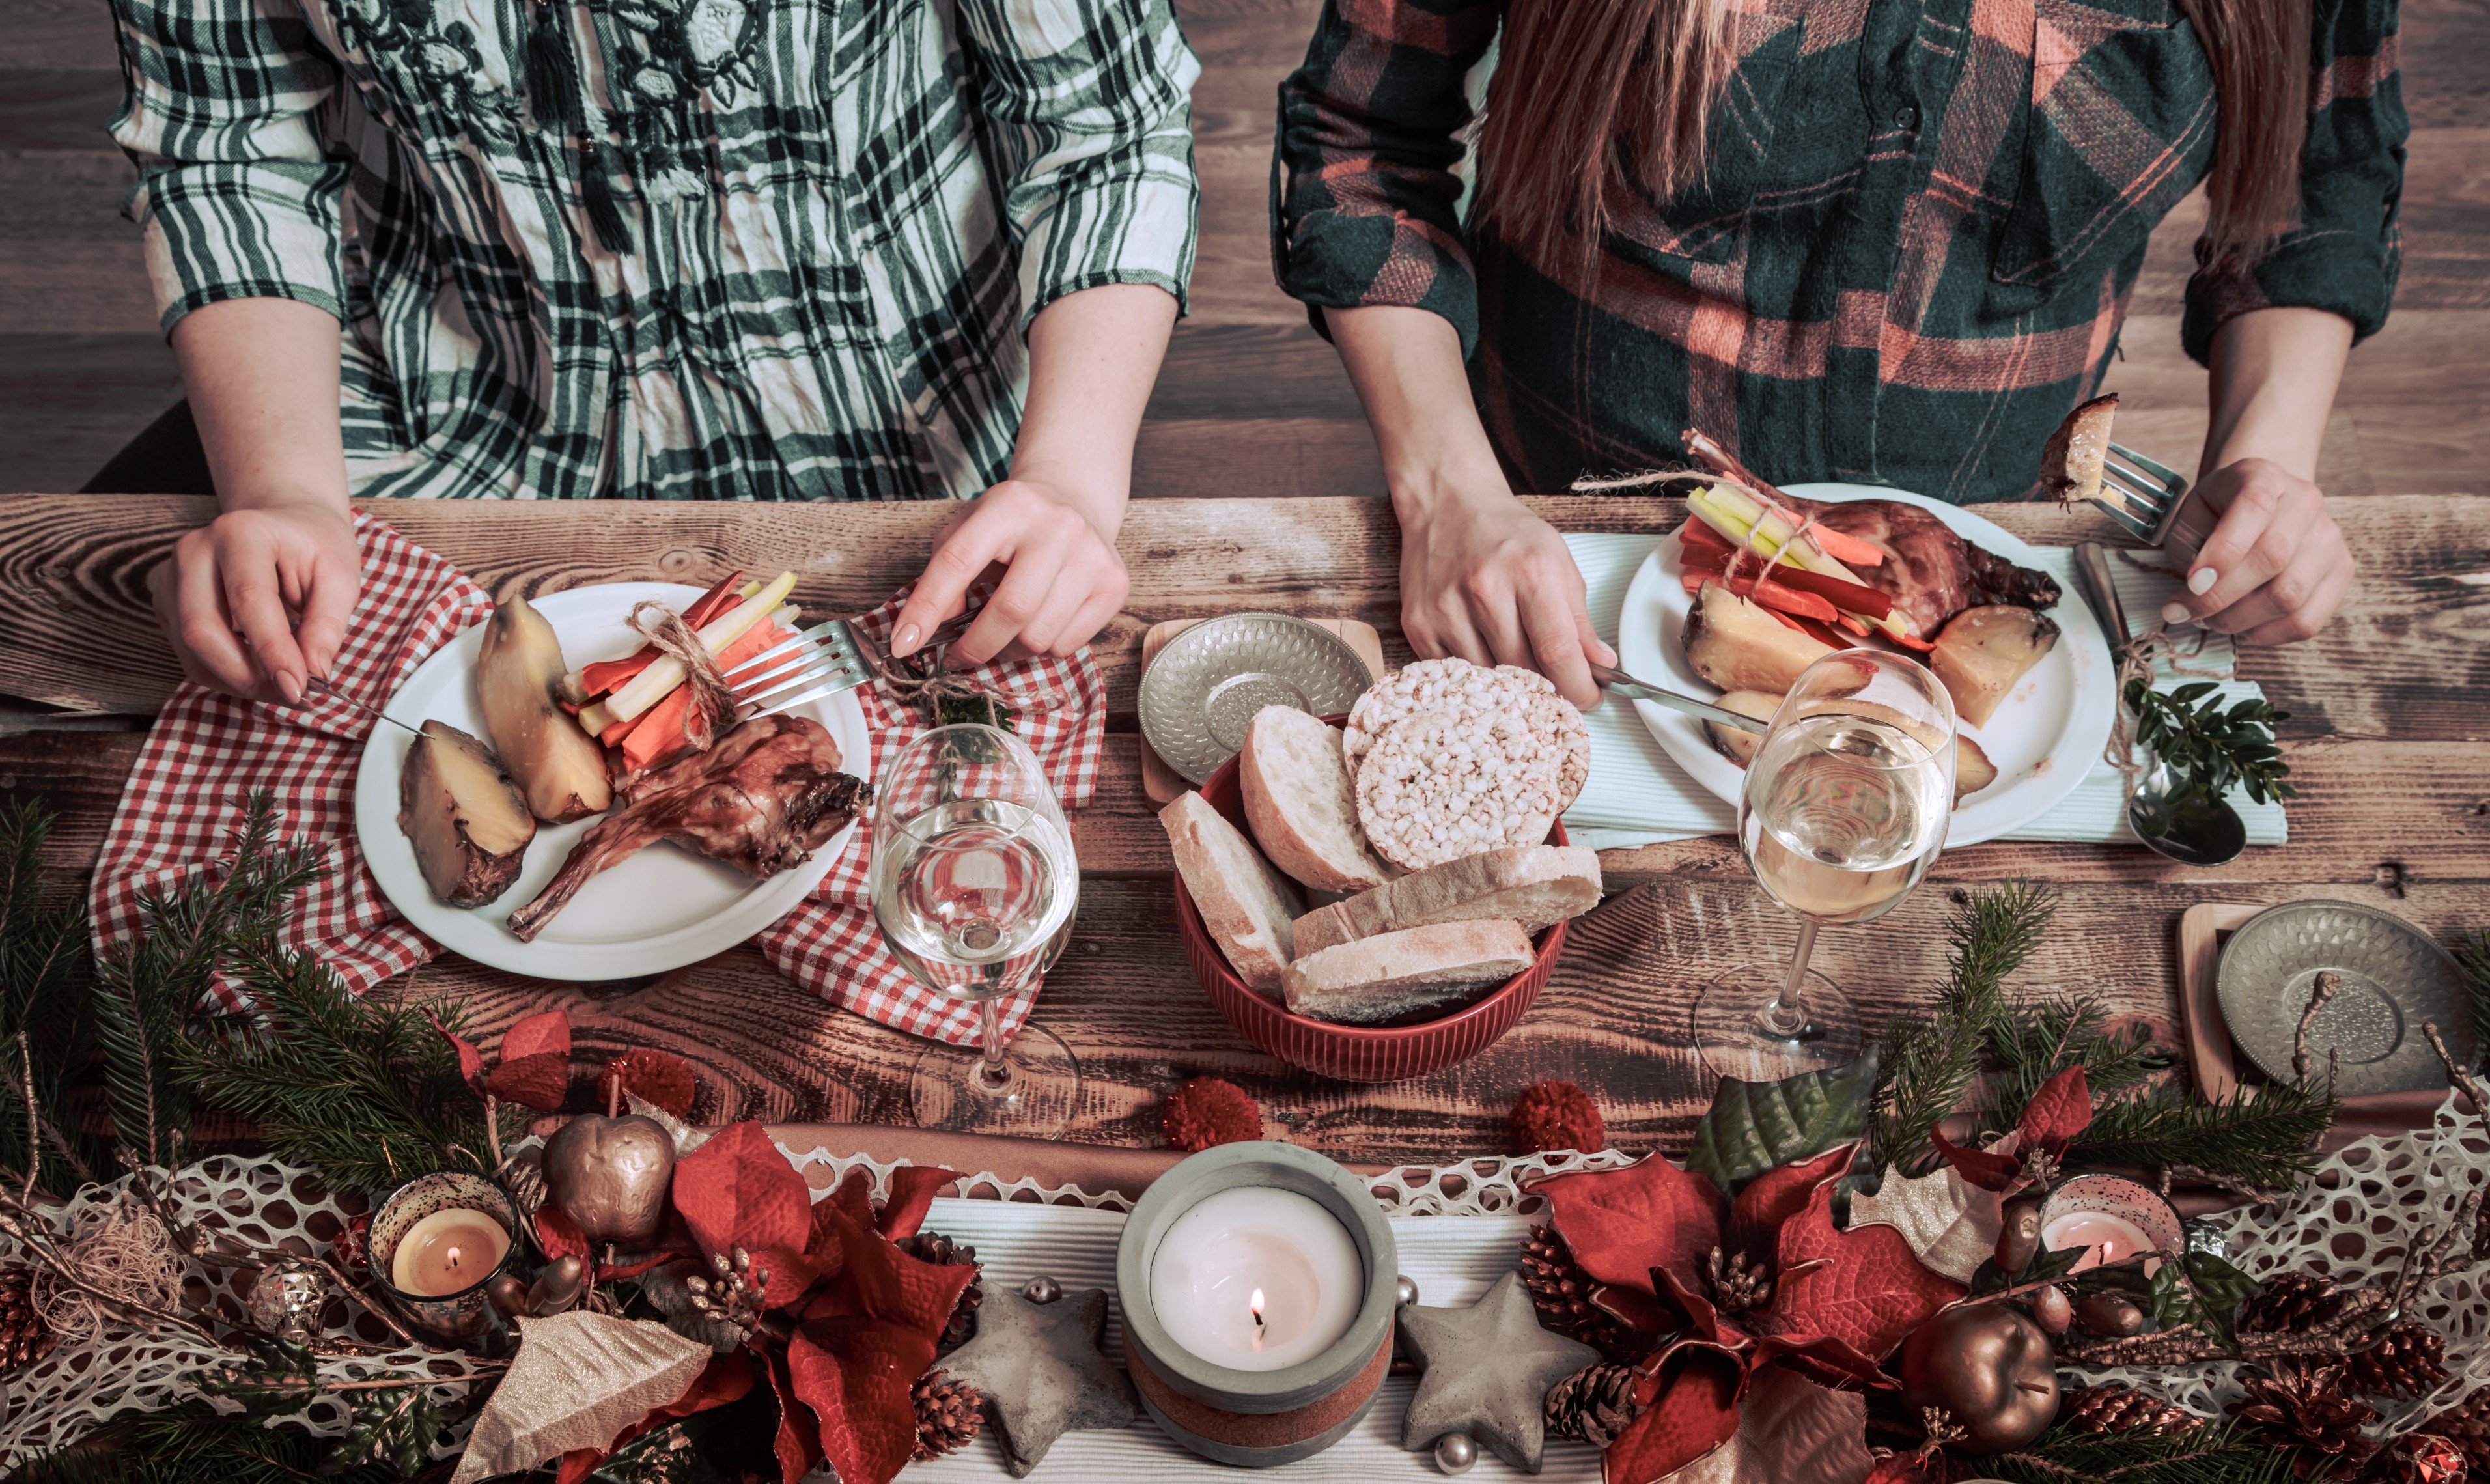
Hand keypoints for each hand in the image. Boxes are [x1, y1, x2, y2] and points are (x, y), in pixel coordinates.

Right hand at [151, 496, 360, 703]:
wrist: (281, 525)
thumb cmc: (312, 547)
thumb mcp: (339, 576)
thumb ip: (327, 623)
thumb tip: (313, 671)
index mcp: (240, 533)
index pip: (247, 600)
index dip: (271, 651)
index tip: (298, 688)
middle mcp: (194, 551)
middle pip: (202, 630)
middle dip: (248, 675)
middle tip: (292, 692)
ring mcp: (172, 577)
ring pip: (191, 650)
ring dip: (238, 680)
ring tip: (281, 681)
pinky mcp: (167, 602)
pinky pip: (189, 654)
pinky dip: (225, 674)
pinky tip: (257, 668)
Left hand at [890, 477, 1127, 665]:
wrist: (1074, 499)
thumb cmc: (1012, 522)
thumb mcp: (969, 528)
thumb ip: (943, 572)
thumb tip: (932, 628)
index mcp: (1010, 506)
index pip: (959, 561)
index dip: (927, 608)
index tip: (903, 645)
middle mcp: (1058, 526)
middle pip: (1011, 611)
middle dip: (976, 647)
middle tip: (959, 656)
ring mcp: (1093, 556)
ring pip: (1040, 637)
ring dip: (1010, 651)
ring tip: (1002, 636)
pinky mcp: (1115, 584)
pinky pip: (1068, 645)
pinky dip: (1043, 648)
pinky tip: (1040, 623)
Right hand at [1397, 486, 1614, 707]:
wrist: (1447, 504)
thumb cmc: (1506, 533)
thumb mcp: (1557, 562)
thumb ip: (1580, 619)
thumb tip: (1600, 666)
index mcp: (1530, 572)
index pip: (1557, 650)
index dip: (1578, 687)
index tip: (1588, 698)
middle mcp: (1485, 589)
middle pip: (1524, 670)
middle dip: (1548, 687)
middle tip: (1557, 681)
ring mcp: (1446, 609)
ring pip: (1488, 679)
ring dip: (1509, 683)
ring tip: (1518, 660)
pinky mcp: (1419, 624)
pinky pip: (1455, 673)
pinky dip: (1475, 673)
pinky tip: (1483, 649)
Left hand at [2159, 458, 2353, 645]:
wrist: (2265, 502)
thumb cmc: (2220, 511)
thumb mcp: (2193, 510)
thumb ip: (2188, 542)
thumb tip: (2196, 589)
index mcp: (2265, 476)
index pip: (2253, 508)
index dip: (2222, 552)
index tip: (2191, 584)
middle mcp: (2306, 502)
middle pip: (2273, 558)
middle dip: (2220, 597)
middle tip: (2184, 612)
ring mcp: (2330, 538)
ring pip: (2289, 596)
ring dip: (2239, 619)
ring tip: (2210, 619)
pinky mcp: (2341, 572)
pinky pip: (2306, 621)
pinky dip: (2266, 634)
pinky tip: (2243, 626)